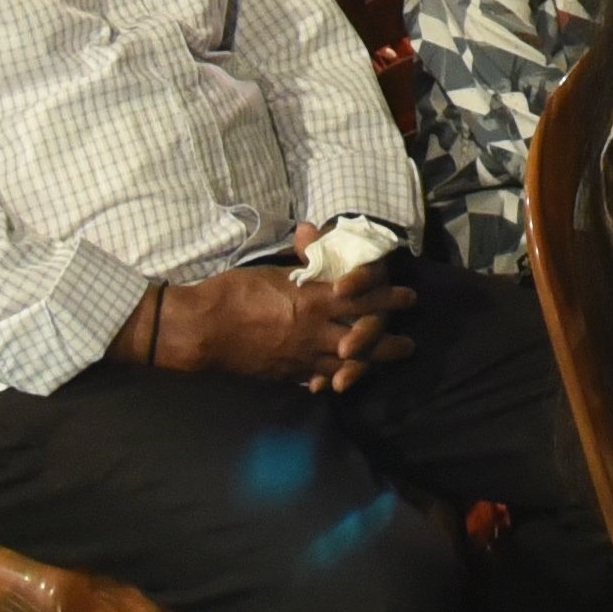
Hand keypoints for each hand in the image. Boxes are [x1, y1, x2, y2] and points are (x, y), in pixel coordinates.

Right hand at [160, 252, 410, 389]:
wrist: (203, 329)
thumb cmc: (234, 292)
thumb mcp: (271, 270)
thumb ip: (299, 260)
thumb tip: (311, 232)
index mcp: (313, 302)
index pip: (362, 299)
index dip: (387, 298)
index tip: (407, 298)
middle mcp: (314, 333)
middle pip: (363, 340)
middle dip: (388, 342)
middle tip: (408, 345)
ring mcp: (301, 358)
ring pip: (346, 365)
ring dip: (369, 365)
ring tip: (384, 366)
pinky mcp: (287, 374)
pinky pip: (318, 377)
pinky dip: (334, 377)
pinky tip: (342, 379)